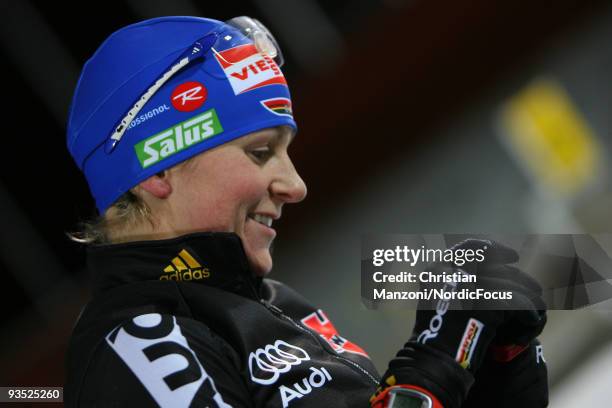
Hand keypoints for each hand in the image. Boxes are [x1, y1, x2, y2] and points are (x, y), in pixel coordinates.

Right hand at [373, 239, 546, 407]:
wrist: (433, 358)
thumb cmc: (437, 334)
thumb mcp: (438, 298)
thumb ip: (456, 281)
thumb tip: (489, 266)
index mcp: (438, 268)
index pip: (472, 246)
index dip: (495, 248)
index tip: (513, 256)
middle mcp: (452, 271)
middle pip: (498, 267)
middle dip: (520, 279)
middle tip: (535, 288)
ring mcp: (468, 286)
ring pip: (512, 285)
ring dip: (528, 299)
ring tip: (534, 311)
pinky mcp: (486, 304)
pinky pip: (519, 303)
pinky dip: (528, 313)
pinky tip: (531, 321)